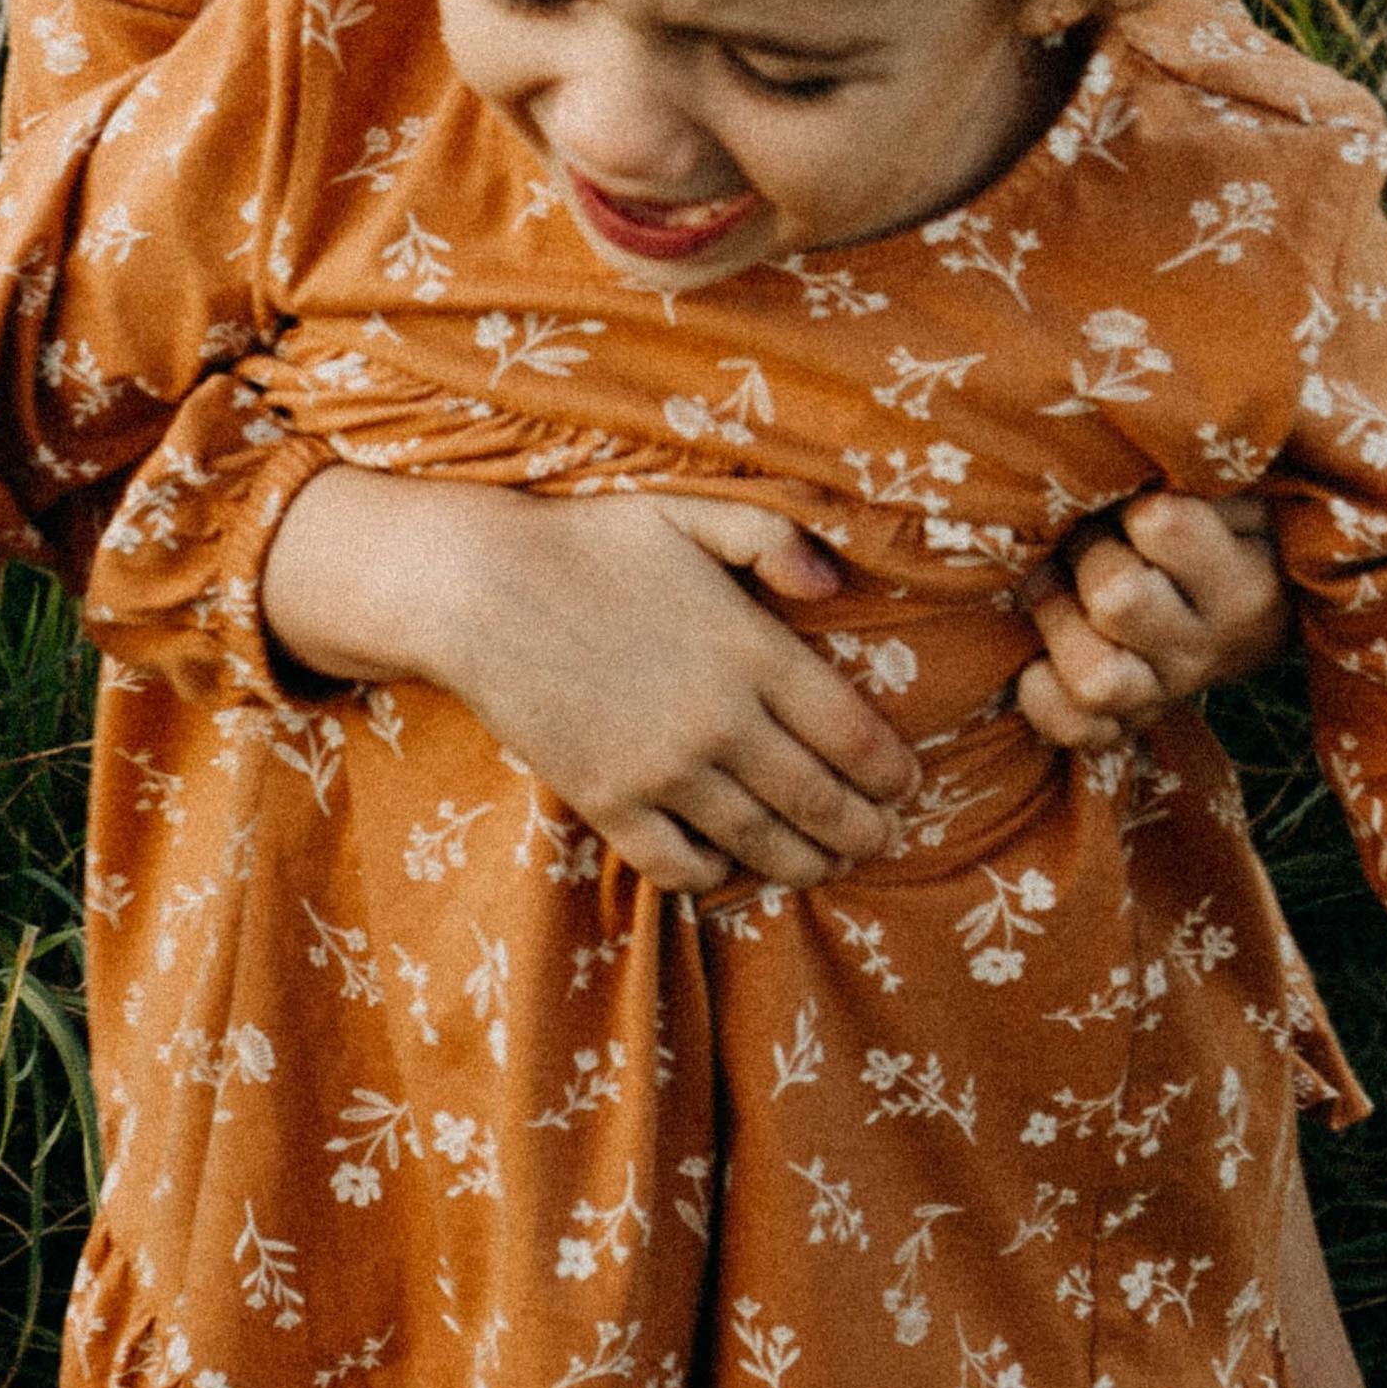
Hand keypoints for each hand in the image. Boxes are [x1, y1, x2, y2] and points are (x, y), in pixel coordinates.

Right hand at [261, 468, 917, 896]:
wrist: (477, 587)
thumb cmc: (589, 544)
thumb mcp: (689, 514)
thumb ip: (772, 540)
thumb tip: (835, 589)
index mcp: (751, 649)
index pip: (854, 735)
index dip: (894, 773)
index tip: (909, 785)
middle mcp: (719, 720)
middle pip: (823, 803)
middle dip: (868, 832)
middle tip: (883, 838)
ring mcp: (663, 768)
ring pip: (764, 844)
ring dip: (808, 862)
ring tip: (825, 861)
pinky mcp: (609, 801)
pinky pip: (682, 866)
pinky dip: (718, 873)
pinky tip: (729, 859)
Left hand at [1015, 489, 1288, 753]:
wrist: (1252, 613)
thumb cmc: (1230, 524)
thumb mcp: (1242, 489)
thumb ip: (1202, 468)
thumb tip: (1146, 438)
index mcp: (1245, 584)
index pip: (1163, 526)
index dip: (1135, 504)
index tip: (1140, 501)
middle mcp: (1205, 648)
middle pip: (1116, 598)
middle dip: (1086, 553)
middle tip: (1090, 536)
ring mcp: (1162, 693)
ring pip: (1094, 679)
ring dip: (1058, 621)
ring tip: (1058, 588)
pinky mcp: (1123, 723)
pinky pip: (1073, 728)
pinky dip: (1043, 694)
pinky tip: (1041, 654)